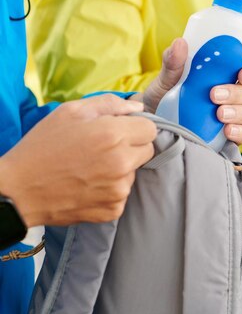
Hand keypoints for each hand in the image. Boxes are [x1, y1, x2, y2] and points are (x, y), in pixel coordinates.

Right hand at [0, 94, 156, 226]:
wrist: (18, 190)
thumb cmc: (43, 146)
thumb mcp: (71, 112)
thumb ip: (110, 104)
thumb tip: (138, 107)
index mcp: (114, 135)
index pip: (150, 129)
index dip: (134, 128)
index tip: (118, 131)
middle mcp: (122, 163)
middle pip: (147, 151)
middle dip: (130, 147)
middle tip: (102, 149)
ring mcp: (119, 189)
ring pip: (134, 173)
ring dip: (120, 169)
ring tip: (89, 169)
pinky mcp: (113, 210)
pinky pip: (122, 194)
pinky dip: (110, 190)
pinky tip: (87, 185)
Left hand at [139, 38, 241, 144]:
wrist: (153, 124)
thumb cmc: (165, 96)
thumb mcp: (166, 78)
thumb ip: (173, 62)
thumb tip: (180, 42)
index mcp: (228, 74)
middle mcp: (236, 94)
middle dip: (236, 93)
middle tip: (214, 94)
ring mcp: (234, 116)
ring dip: (237, 112)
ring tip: (218, 114)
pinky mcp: (229, 136)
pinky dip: (238, 132)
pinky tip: (227, 131)